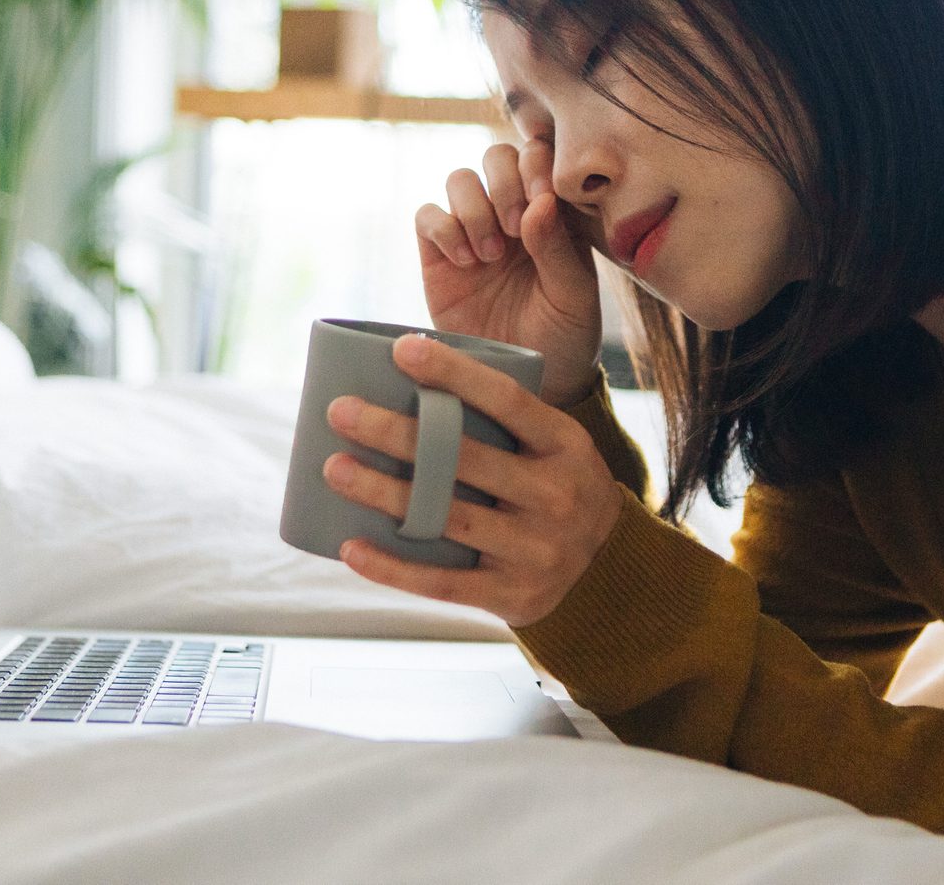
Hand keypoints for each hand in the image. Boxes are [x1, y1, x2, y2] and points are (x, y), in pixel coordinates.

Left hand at [323, 333, 623, 626]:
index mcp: (566, 446)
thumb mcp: (557, 446)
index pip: (507, 400)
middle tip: (341, 411)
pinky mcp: (512, 595)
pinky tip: (350, 548)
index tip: (401, 349)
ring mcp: (535, 549)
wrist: (608, 572)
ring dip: (383, 493)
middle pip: (466, 459)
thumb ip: (504, 420)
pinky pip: (442, 582)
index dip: (454, 372)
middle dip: (397, 433)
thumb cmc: (560, 488)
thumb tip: (413, 380)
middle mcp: (555, 495)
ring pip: (446, 518)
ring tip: (335, 468)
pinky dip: (392, 567)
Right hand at [416, 138, 601, 406]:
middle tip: (515, 230)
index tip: (541, 201)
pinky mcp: (438, 255)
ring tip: (489, 255)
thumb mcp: (574, 297)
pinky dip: (443, 229)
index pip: (539, 157)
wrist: (525, 382)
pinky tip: (466, 264)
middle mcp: (512, 213)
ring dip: (473, 209)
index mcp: (552, 213)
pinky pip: (427, 215)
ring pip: (459, 179)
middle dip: (504, 185)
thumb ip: (557, 247)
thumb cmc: (563, 336)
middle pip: (496, 155)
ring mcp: (473, 231)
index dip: (536, 167)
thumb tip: (540, 200)